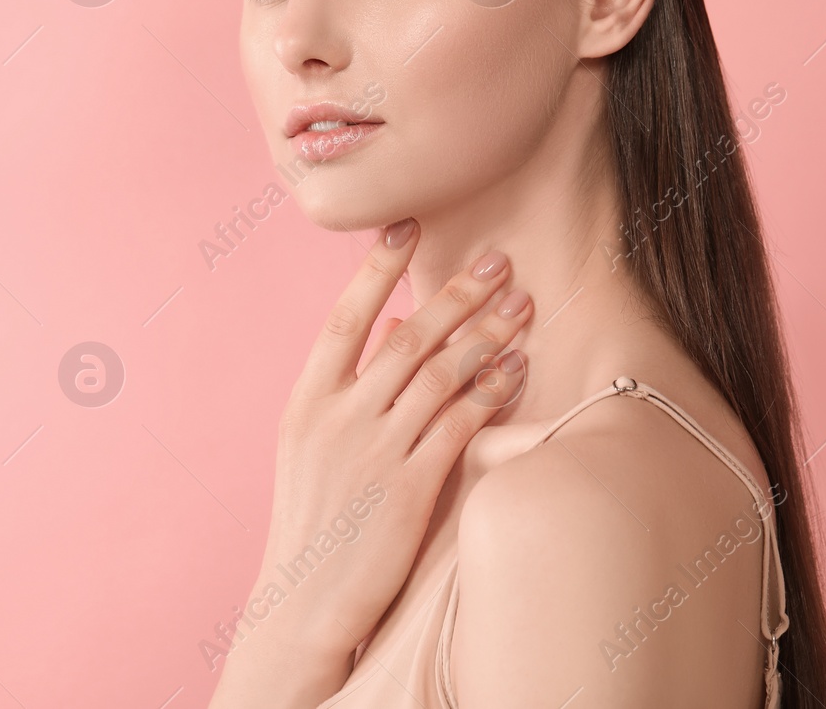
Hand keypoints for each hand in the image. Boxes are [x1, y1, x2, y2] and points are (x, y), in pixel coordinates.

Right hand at [209, 217, 533, 707]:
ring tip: (521, 305)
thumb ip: (349, 382)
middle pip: (406, 338)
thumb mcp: (313, 444)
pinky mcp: (408, 489)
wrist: (304, 600)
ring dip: (484, 335)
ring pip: (438, 375)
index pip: (345, 318)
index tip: (408, 225)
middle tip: (499, 261)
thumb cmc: (316, 516)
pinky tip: (514, 368)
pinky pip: (456, 426)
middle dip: (457, 294)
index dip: (377, 268)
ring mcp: (373, 451)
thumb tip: (390, 324)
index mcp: (306, 400)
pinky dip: (487, 391)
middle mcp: (338, 417)